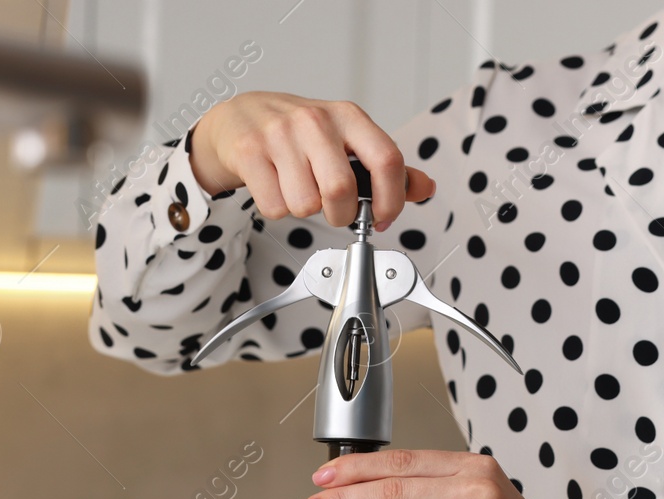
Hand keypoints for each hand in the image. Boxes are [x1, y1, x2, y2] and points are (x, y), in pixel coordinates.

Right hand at [188, 92, 432, 230]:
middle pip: (341, 190)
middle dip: (340, 214)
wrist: (239, 117)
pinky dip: (277, 209)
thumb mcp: (345, 139)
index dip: (392, 198)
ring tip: (297, 189)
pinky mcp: (249, 153)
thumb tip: (424, 188)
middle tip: (335, 210)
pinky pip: (274, 207)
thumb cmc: (296, 133)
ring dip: (303, 210)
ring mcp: (279, 135)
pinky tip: (275, 187)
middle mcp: (314, 121)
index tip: (383, 216)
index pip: (387, 158)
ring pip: (305, 204)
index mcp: (347, 117)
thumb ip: (384, 166)